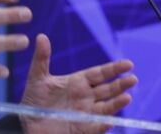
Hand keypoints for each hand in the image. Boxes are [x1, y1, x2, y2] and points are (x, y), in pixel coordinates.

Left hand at [20, 34, 137, 133]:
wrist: (27, 123)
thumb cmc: (34, 100)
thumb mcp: (37, 78)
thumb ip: (41, 58)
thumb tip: (41, 36)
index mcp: (78, 82)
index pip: (100, 74)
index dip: (114, 69)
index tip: (128, 64)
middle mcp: (86, 97)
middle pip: (108, 89)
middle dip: (120, 85)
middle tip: (133, 79)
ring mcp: (85, 113)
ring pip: (106, 107)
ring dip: (116, 103)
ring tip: (127, 97)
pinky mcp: (82, 128)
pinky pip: (95, 127)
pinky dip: (102, 124)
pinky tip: (109, 121)